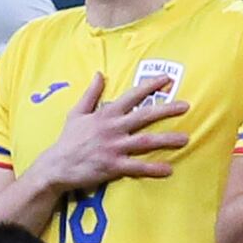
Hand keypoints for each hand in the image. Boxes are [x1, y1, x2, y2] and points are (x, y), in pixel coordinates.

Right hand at [30, 73, 183, 194]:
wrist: (56, 165)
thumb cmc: (68, 139)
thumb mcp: (77, 112)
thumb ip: (91, 93)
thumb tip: (98, 73)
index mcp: (106, 114)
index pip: (131, 96)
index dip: (149, 86)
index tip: (167, 78)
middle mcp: (113, 128)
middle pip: (144, 116)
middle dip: (166, 110)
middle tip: (186, 106)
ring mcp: (114, 147)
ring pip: (145, 141)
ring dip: (166, 139)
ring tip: (185, 139)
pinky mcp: (113, 166)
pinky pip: (137, 167)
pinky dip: (153, 169)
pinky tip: (169, 169)